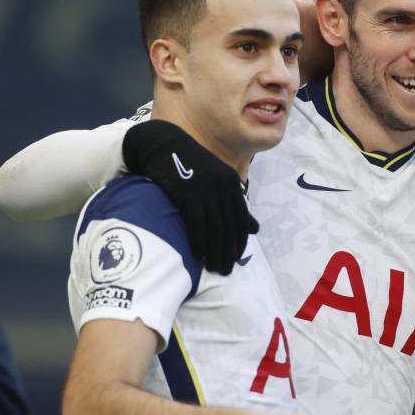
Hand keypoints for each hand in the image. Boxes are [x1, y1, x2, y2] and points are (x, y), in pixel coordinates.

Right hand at [122, 120, 257, 274]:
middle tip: (225, 271)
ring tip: (214, 269)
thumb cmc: (185, 164)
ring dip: (216, 251)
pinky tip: (197, 255)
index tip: (235, 259)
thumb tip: (254, 229)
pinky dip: (199, 241)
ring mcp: (206, 189)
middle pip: (231, 226)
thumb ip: (232, 203)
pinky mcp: (188, 192)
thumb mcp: (214, 180)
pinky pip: (197, 222)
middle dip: (229, 251)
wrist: (160, 143)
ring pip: (216, 228)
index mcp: (231, 183)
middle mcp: (223, 186)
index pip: (241, 219)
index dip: (239, 241)